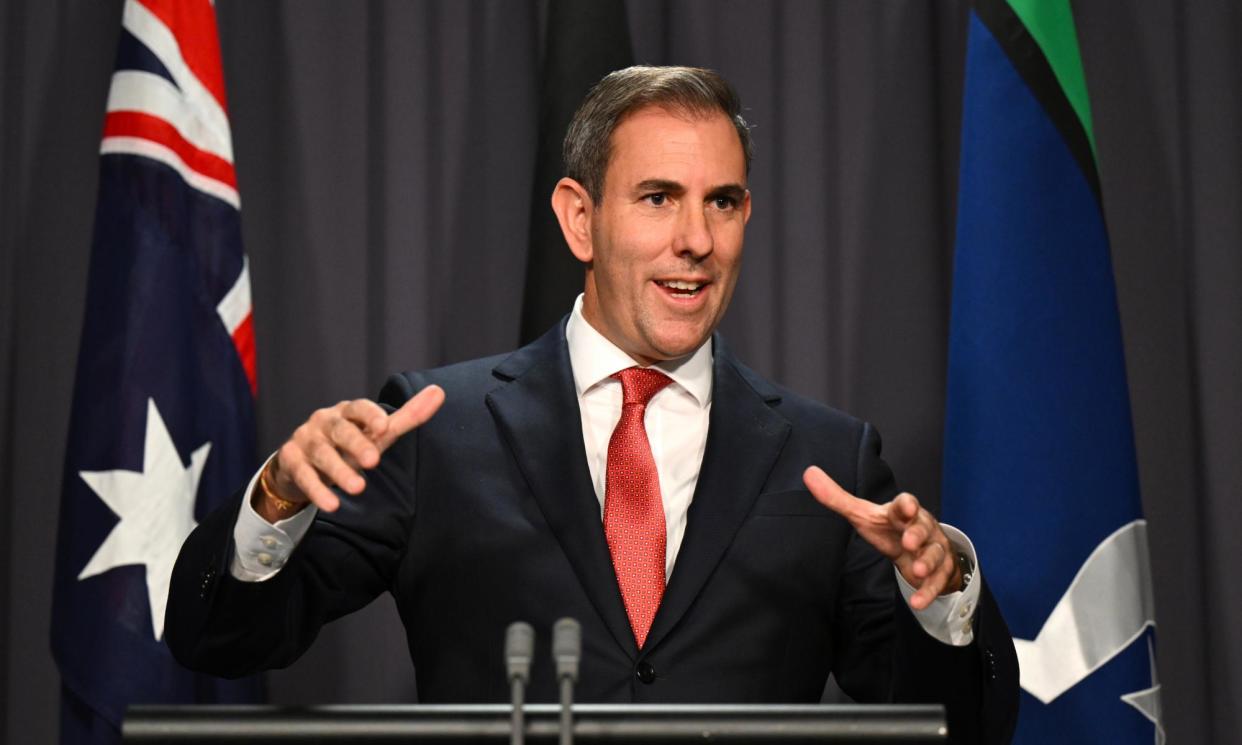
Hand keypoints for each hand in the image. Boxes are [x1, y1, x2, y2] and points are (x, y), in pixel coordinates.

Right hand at [260, 385, 445, 515]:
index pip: (358, 407)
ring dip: (339, 471)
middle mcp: (325, 422)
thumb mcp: (377, 432)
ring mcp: (306, 440)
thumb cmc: (348, 443)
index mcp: (347, 412)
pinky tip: (331, 505)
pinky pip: (303, 475)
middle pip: (341, 430)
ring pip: (322, 454)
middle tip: (374, 461)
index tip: (384, 426)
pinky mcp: (291, 461)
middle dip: (356, 444)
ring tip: (358, 488)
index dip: (370, 414)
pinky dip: (317, 490)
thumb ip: (407, 416)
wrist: (301, 461)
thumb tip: (439, 391)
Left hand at [802, 465, 962, 609]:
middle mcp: (921, 527)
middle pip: (923, 527)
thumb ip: (837, 498)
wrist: (919, 548)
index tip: (907, 507)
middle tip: (909, 543)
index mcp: (902, 512)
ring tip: (918, 571)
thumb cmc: (888, 528)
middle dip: (918, 534)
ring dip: (928, 562)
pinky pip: (937, 581)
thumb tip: (809, 473)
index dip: (906, 505)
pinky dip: (928, 592)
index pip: (905, 504)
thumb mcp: (862, 515)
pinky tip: (918, 602)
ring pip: (935, 553)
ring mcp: (933, 548)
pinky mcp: (939, 570)